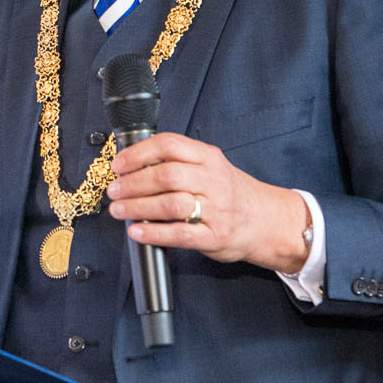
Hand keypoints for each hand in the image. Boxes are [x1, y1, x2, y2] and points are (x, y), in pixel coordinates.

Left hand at [106, 133, 309, 273]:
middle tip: (114, 190)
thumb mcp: (211, 166)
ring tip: (118, 210)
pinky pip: (179, 235)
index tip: (118, 164)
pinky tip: (136, 232)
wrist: (268, 221)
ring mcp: (216, 209)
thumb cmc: (231, 193)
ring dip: (138, 207)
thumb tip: (133, 163)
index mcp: (208, 157)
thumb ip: (180, 161)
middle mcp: (213, 180)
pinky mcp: (215, 237)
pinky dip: (153, 233)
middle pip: (166, 175)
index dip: (138, 153)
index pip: (169, 145)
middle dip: (133, 183)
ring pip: (170, 204)